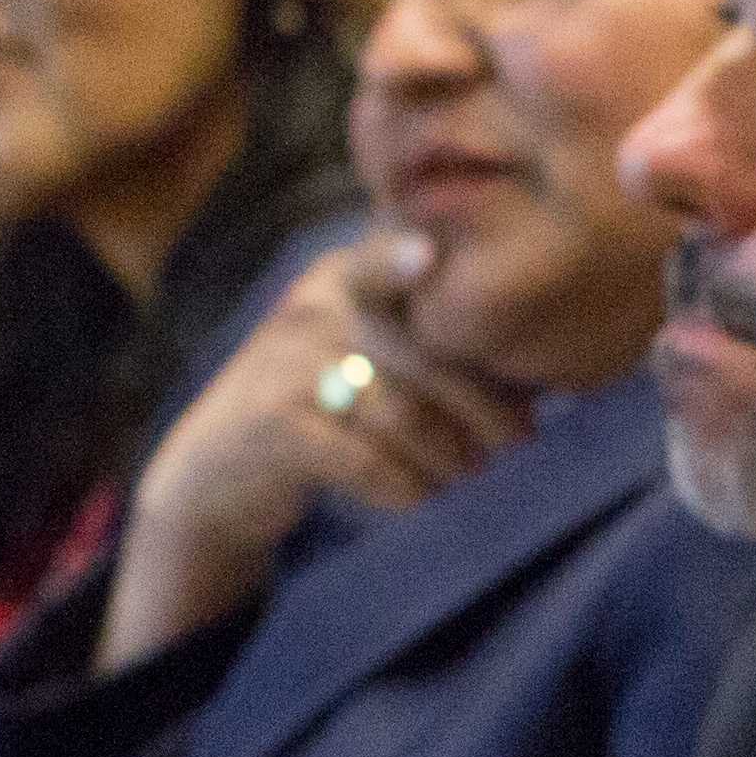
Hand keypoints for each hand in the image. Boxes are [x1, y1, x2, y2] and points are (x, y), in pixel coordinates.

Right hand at [104, 241, 524, 667]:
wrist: (215, 475)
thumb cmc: (325, 412)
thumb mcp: (366, 356)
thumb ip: (435, 344)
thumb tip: (540, 367)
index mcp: (346, 278)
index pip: (390, 257)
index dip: (406, 254)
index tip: (431, 258)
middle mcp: (314, 309)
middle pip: (427, 355)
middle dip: (486, 411)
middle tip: (518, 449)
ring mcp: (287, 366)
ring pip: (402, 413)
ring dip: (451, 459)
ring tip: (471, 482)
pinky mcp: (275, 429)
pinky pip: (364, 460)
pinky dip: (406, 488)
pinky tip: (421, 502)